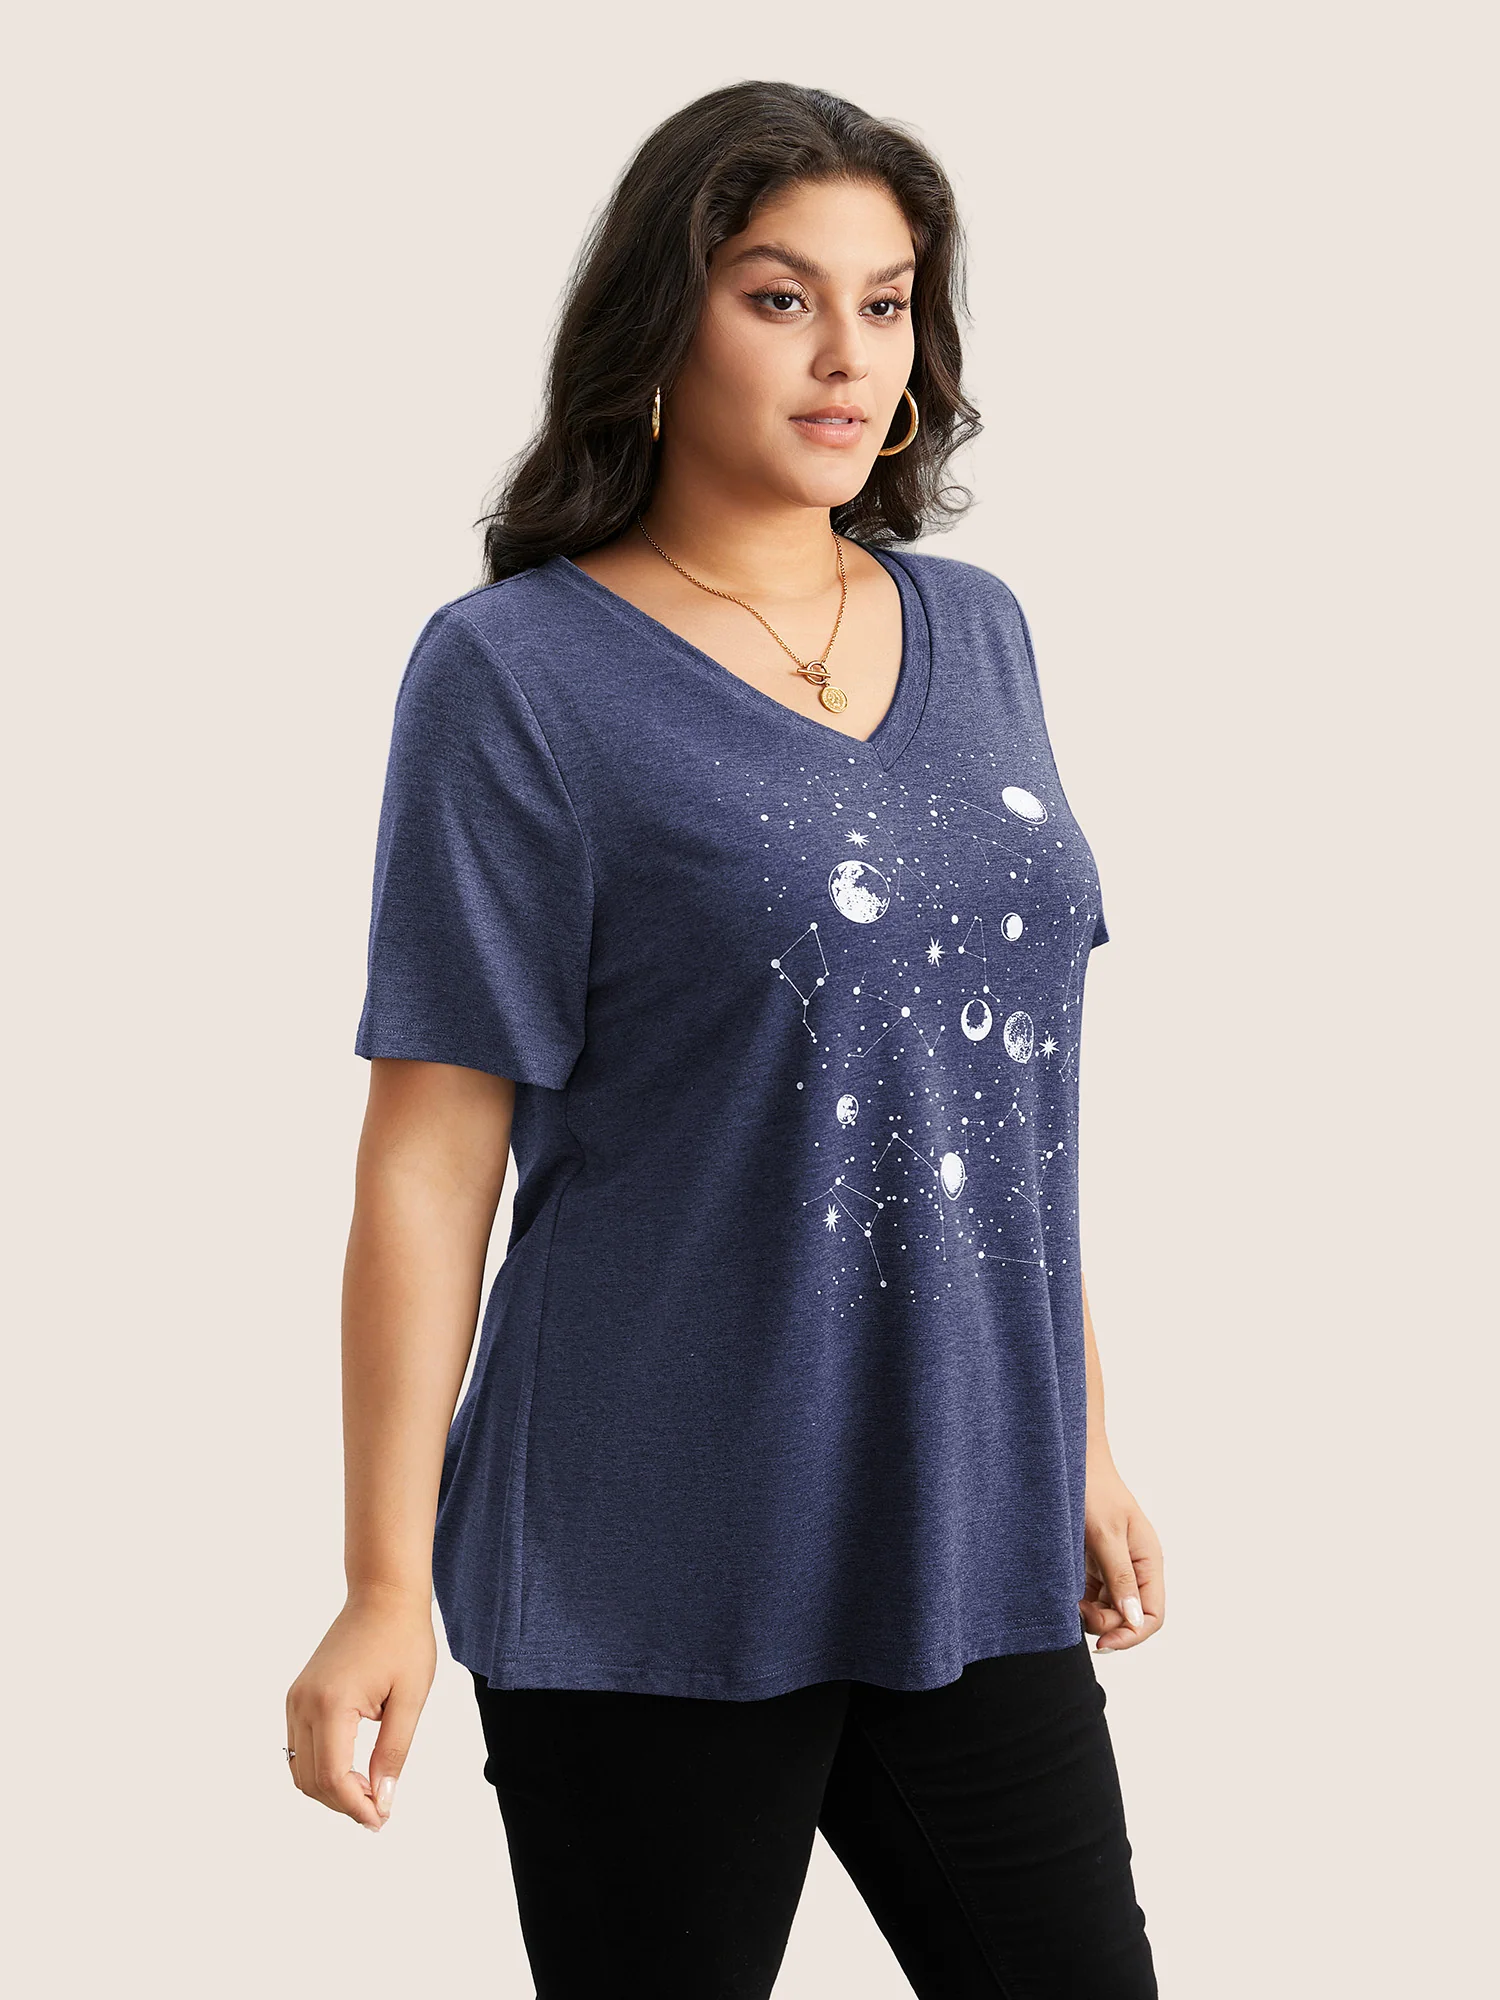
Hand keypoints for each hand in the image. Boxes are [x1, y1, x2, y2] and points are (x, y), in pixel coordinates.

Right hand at [285, 1586, 436, 1829]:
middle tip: (380, 1810)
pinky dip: (321, 1769)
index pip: (334, 1778)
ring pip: (300, 1769)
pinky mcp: (298, 1696)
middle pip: (312, 1780)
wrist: (383, 1595)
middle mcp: (303, 1703)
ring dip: (330, 1791)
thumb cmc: (404, 1640)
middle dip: (344, 1804)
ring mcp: (296, 1699)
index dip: (357, 1807)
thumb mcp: (410, 1698)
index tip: (382, 1818)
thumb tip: (382, 1801)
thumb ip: (394, 1753)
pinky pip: (300, 1748)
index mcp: (332, 1703)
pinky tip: (353, 1771)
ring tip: (370, 1791)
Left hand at [1080, 1457, 1163, 1652]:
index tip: (1102, 1641)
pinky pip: (1091, 1595)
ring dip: (1091, 1614)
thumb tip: (1135, 1619)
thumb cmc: (1091, 1489)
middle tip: (1078, 1613)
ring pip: (1109, 1609)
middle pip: (1130, 1616)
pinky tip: (1065, 1596)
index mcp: (1148, 1560)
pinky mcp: (1092, 1563)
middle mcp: (1135, 1567)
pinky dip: (1080, 1602)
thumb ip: (1120, 1577)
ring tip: (1069, 1602)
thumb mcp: (1106, 1534)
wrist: (1067, 1460)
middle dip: (1106, 1624)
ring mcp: (1113, 1566)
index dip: (1131, 1634)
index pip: (1153, 1615)